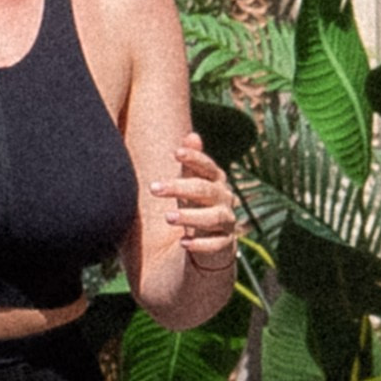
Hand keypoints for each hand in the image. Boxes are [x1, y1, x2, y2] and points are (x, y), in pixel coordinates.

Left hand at [153, 136, 237, 268]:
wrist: (212, 243)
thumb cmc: (196, 206)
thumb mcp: (190, 184)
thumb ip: (190, 164)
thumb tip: (192, 135)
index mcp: (215, 181)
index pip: (208, 166)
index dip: (195, 158)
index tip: (176, 153)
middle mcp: (225, 198)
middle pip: (205, 190)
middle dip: (180, 188)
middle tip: (153, 188)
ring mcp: (227, 221)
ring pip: (214, 217)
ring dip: (190, 216)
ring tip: (168, 217)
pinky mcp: (226, 244)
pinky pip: (217, 244)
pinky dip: (201, 244)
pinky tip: (183, 243)